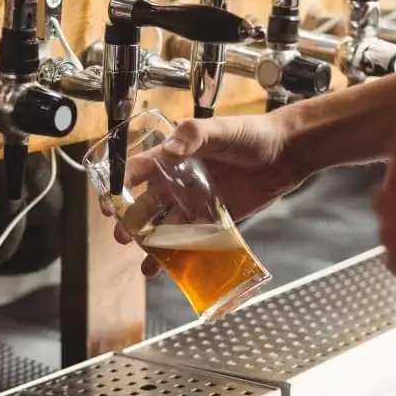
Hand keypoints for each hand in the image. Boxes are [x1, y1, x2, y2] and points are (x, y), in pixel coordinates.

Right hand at [108, 113, 300, 275]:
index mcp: (177, 154)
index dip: (120, 186)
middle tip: (121, 237)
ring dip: (154, 244)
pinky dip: (184, 252)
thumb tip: (170, 147)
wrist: (287, 152)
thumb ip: (194, 135)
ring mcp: (199, 200)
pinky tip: (173, 267)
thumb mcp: (221, 129)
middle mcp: (184, 179)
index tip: (108, 203)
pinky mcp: (218, 218)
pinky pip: (196, 237)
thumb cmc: (253, 134)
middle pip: (149, 203)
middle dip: (133, 222)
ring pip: (169, 225)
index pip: (141, 170)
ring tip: (145, 262)